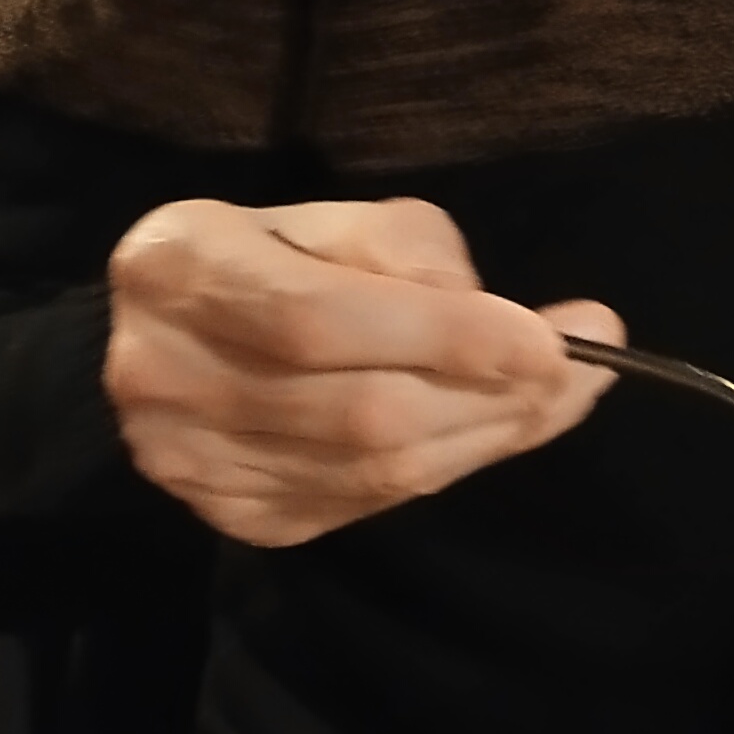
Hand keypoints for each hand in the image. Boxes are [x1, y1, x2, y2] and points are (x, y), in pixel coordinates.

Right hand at [108, 199, 617, 545]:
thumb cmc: (261, 259)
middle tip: (576, 374)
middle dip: (488, 397)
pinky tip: (480, 433)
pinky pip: (362, 505)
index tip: (550, 339)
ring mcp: (192, 462)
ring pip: (371, 472)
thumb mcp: (325, 217)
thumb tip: (513, 322)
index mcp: (181, 268)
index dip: (446, 338)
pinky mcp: (233, 516)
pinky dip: (438, 470)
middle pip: (358, 411)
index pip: (322, 320)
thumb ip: (408, 250)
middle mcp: (165, 374)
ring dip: (480, 439)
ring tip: (549, 400)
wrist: (157, 342)